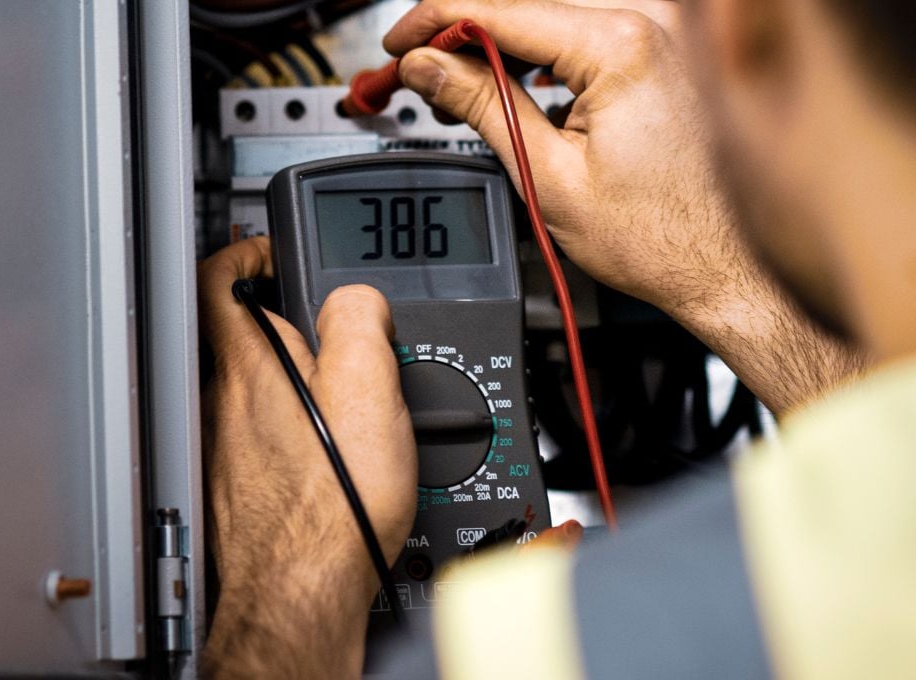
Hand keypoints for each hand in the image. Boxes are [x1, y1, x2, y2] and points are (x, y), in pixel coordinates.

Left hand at [198, 237, 416, 677]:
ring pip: (247, 388)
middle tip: (326, 327)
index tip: (270, 251)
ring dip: (286, 376)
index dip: (245, 250)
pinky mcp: (232, 487)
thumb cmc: (332, 508)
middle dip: (281, 319)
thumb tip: (356, 298)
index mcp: (250, 368)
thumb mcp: (368, 390)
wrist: (303, 593)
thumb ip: (357, 321)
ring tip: (338, 394)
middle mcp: (223, 404)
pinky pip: (253, 435)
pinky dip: (284, 426)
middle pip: (237, 333)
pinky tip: (323, 454)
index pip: (220, 278)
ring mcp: (222, 448)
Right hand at [386, 0, 864, 412]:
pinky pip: (586, 31)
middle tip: (420, 72)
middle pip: (526, 5)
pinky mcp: (666, 50)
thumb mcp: (547, 174)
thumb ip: (482, 105)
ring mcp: (665, 31)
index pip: (501, 9)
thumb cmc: (656, 237)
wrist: (719, 268)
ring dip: (500, 45)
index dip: (435, 23)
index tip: (399, 45)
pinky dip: (541, 53)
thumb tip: (427, 66)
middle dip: (462, 35)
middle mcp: (653, 20)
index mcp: (622, 45)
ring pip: (553, 15)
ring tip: (460, 88)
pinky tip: (514, 84)